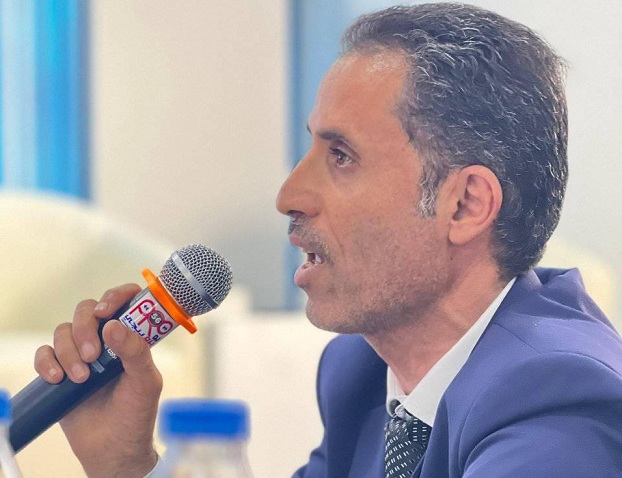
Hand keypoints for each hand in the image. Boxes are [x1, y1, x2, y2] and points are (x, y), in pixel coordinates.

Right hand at [34, 284, 161, 477]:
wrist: (113, 449)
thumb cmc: (136, 413)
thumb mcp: (146, 382)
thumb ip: (136, 351)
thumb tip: (114, 325)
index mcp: (133, 336)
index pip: (125, 300)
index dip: (115, 296)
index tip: (106, 310)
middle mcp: (106, 339)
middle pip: (87, 310)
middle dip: (86, 328)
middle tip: (93, 355)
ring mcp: (82, 353)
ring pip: (64, 329)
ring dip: (69, 350)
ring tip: (82, 378)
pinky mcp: (60, 370)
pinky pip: (44, 352)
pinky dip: (47, 362)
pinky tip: (57, 378)